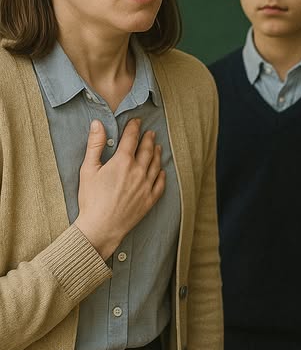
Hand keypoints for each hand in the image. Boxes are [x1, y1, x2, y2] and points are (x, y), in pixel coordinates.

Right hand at [75, 118, 165, 258]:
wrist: (100, 227)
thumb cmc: (91, 199)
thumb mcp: (88, 169)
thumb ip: (95, 144)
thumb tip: (97, 123)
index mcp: (123, 161)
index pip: (131, 138)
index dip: (134, 127)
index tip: (137, 121)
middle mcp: (138, 171)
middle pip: (147, 149)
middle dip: (148, 138)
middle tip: (150, 132)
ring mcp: (146, 186)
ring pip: (155, 164)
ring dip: (156, 153)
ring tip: (157, 147)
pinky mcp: (149, 200)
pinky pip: (160, 183)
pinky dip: (161, 174)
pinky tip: (161, 171)